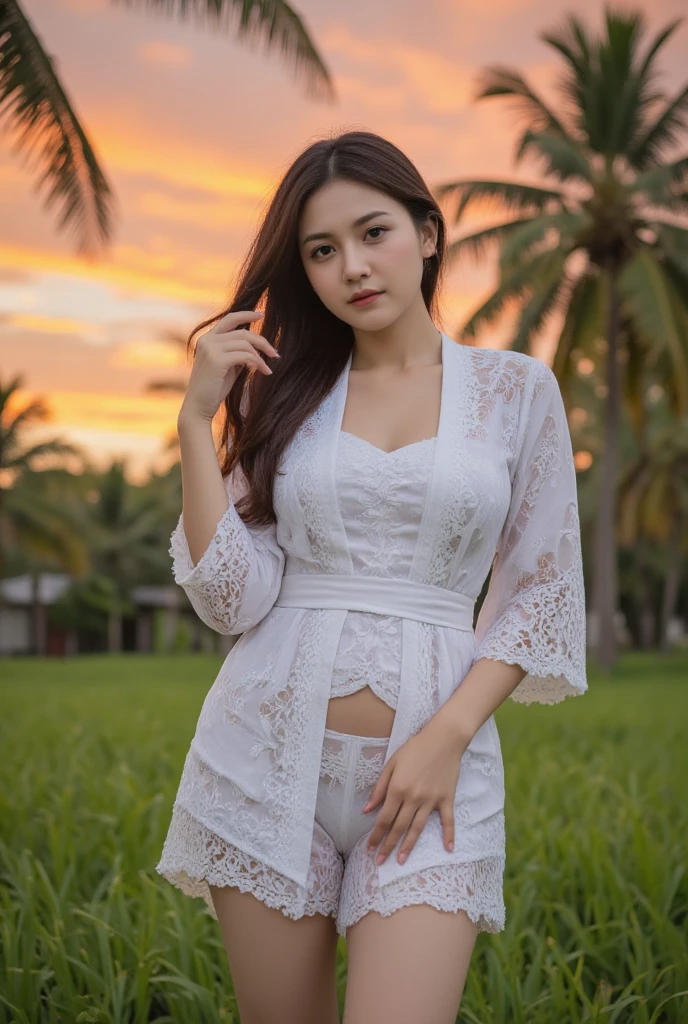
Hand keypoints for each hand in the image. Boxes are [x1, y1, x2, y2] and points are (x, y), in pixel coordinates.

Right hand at [180, 309, 279, 423]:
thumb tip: (255, 347)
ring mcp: (210, 349)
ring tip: (267, 368)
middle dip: (262, 341)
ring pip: (245, 344)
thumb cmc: (214, 389)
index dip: (246, 314)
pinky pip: (245, 356)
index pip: (229, 319)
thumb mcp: (227, 366)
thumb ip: (237, 353)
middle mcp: (207, 340)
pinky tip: (263, 371)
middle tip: (275, 353)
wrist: (198, 408)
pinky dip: (257, 362)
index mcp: (207, 339)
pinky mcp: (217, 360)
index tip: (261, 314)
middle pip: (242, 332)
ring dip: (261, 356)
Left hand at [363, 718, 464, 865]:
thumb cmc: (415, 748)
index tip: (370, 849)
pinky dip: (448, 835)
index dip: (376, 835)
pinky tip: (448, 849)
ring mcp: (431, 800)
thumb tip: (367, 810)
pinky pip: (447, 820)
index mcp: (398, 788)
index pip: (384, 818)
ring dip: (408, 846)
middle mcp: (413, 797)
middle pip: (399, 827)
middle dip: (388, 846)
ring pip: (418, 828)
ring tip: (400, 861)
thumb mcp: (392, 763)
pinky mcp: (446, 798)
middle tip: (380, 862)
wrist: (444, 738)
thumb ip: (380, 787)